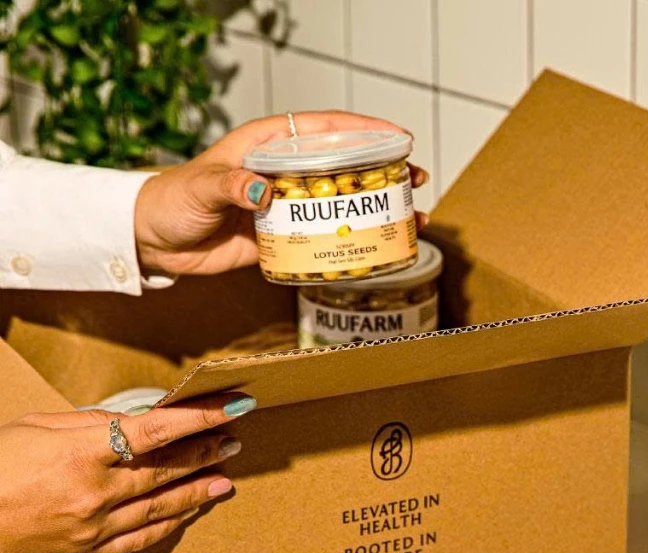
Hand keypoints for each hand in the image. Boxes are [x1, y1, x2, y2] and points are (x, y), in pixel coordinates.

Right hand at [0, 395, 255, 552]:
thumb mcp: (35, 428)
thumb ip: (91, 424)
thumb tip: (137, 422)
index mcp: (80, 454)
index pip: (158, 430)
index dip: (201, 416)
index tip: (232, 406)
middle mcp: (94, 494)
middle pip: (167, 469)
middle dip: (205, 450)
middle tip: (232, 438)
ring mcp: (93, 528)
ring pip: (162, 507)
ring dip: (198, 488)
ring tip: (225, 475)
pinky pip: (142, 539)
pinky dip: (172, 523)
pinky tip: (191, 510)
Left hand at [133, 111, 429, 276]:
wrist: (156, 241)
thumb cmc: (173, 200)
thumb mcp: (202, 187)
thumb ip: (231, 184)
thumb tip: (262, 189)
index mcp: (268, 145)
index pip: (324, 129)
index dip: (364, 132)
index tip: (397, 139)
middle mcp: (284, 172)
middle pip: (344, 165)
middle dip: (383, 171)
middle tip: (414, 179)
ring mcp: (287, 206)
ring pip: (340, 203)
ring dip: (374, 210)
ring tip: (409, 218)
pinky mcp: (283, 238)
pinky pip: (323, 239)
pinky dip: (349, 244)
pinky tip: (375, 250)